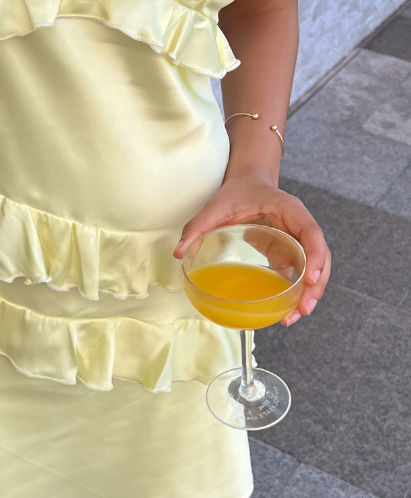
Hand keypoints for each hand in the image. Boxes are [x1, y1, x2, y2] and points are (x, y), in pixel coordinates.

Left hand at [173, 177, 330, 323]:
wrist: (248, 181)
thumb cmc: (238, 191)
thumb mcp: (216, 206)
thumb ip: (197, 227)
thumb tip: (178, 252)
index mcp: (290, 209)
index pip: (311, 233)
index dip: (315, 257)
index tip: (308, 279)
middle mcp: (299, 225)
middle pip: (320, 256)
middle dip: (316, 284)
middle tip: (303, 309)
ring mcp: (297, 239)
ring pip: (315, 267)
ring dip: (310, 292)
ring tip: (296, 316)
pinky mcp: (290, 251)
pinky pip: (300, 272)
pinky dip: (298, 291)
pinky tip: (288, 311)